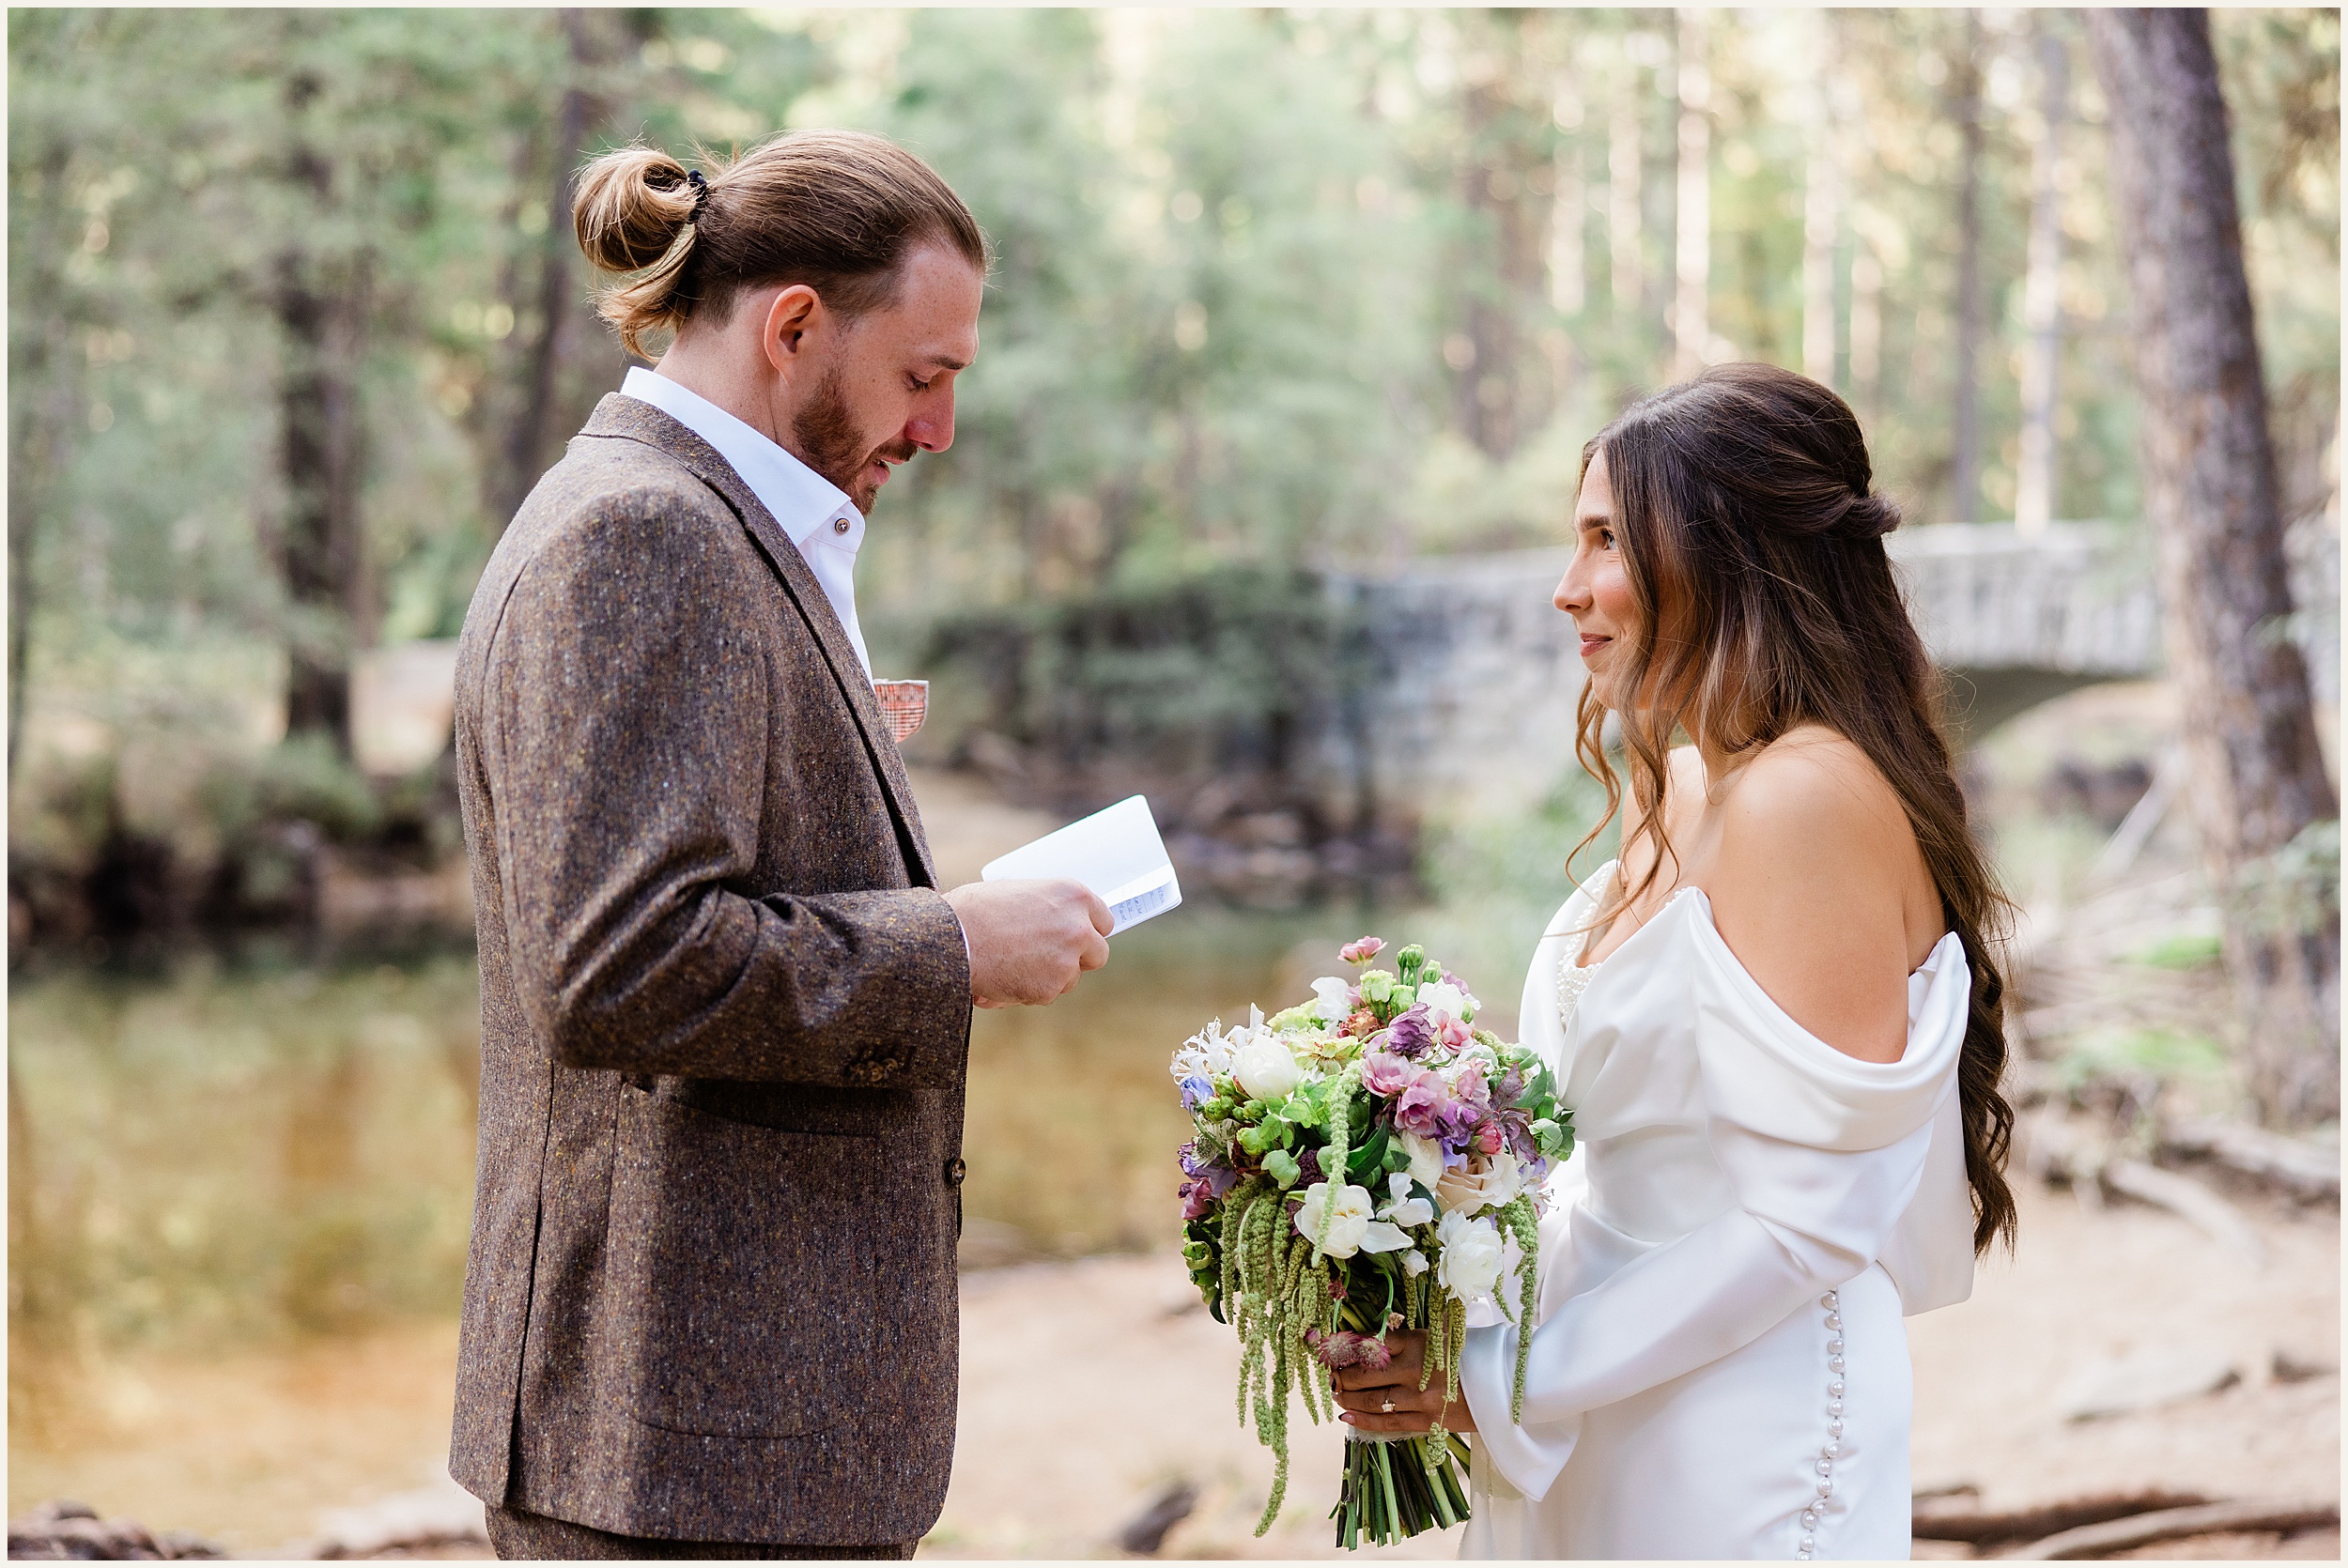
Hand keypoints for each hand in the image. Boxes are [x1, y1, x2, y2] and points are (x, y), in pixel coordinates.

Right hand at [943, 878, 1111, 1006]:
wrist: (952, 938)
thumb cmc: (976, 909)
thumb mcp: (1020, 892)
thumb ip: (1048, 908)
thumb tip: (1058, 922)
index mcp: (1073, 895)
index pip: (1104, 920)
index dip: (1089, 930)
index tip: (1080, 937)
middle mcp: (1078, 927)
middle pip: (1098, 953)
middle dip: (1078, 958)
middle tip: (1052, 958)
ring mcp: (1067, 960)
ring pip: (1070, 978)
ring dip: (1049, 976)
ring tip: (1012, 963)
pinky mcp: (1049, 988)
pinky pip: (1045, 994)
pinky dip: (1026, 991)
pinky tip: (1002, 977)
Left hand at [1331, 1330, 1477, 1435]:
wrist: (1504, 1384)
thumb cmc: (1471, 1354)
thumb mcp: (1439, 1336)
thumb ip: (1407, 1339)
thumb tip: (1369, 1341)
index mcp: (1419, 1342)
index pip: (1372, 1343)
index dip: (1348, 1346)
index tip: (1334, 1346)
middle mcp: (1415, 1370)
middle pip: (1365, 1373)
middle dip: (1343, 1374)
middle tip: (1332, 1373)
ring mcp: (1420, 1399)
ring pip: (1373, 1400)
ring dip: (1349, 1397)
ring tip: (1338, 1393)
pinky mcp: (1427, 1422)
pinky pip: (1388, 1423)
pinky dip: (1364, 1421)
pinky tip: (1347, 1417)